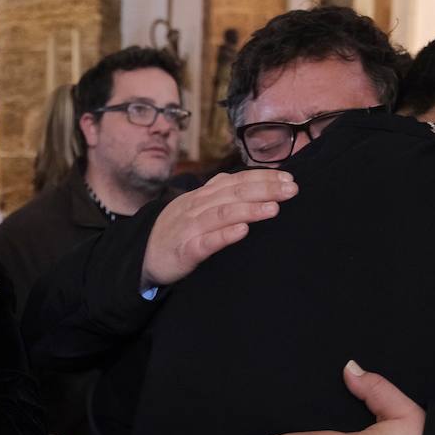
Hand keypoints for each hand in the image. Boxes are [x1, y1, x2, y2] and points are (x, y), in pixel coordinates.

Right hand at [141, 169, 295, 289]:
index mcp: (203, 195)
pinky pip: (206, 242)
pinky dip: (224, 235)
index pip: (237, 180)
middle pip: (235, 193)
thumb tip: (249, 180)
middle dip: (265, 189)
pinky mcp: (185, 250)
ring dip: (250, 210)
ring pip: (223, 214)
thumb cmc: (176, 231)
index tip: (289, 179)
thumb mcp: (196, 207)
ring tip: (274, 209)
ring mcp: (190, 227)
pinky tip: (242, 231)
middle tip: (292, 190)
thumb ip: (220, 194)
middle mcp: (198, 207)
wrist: (142, 256)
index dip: (263, 178)